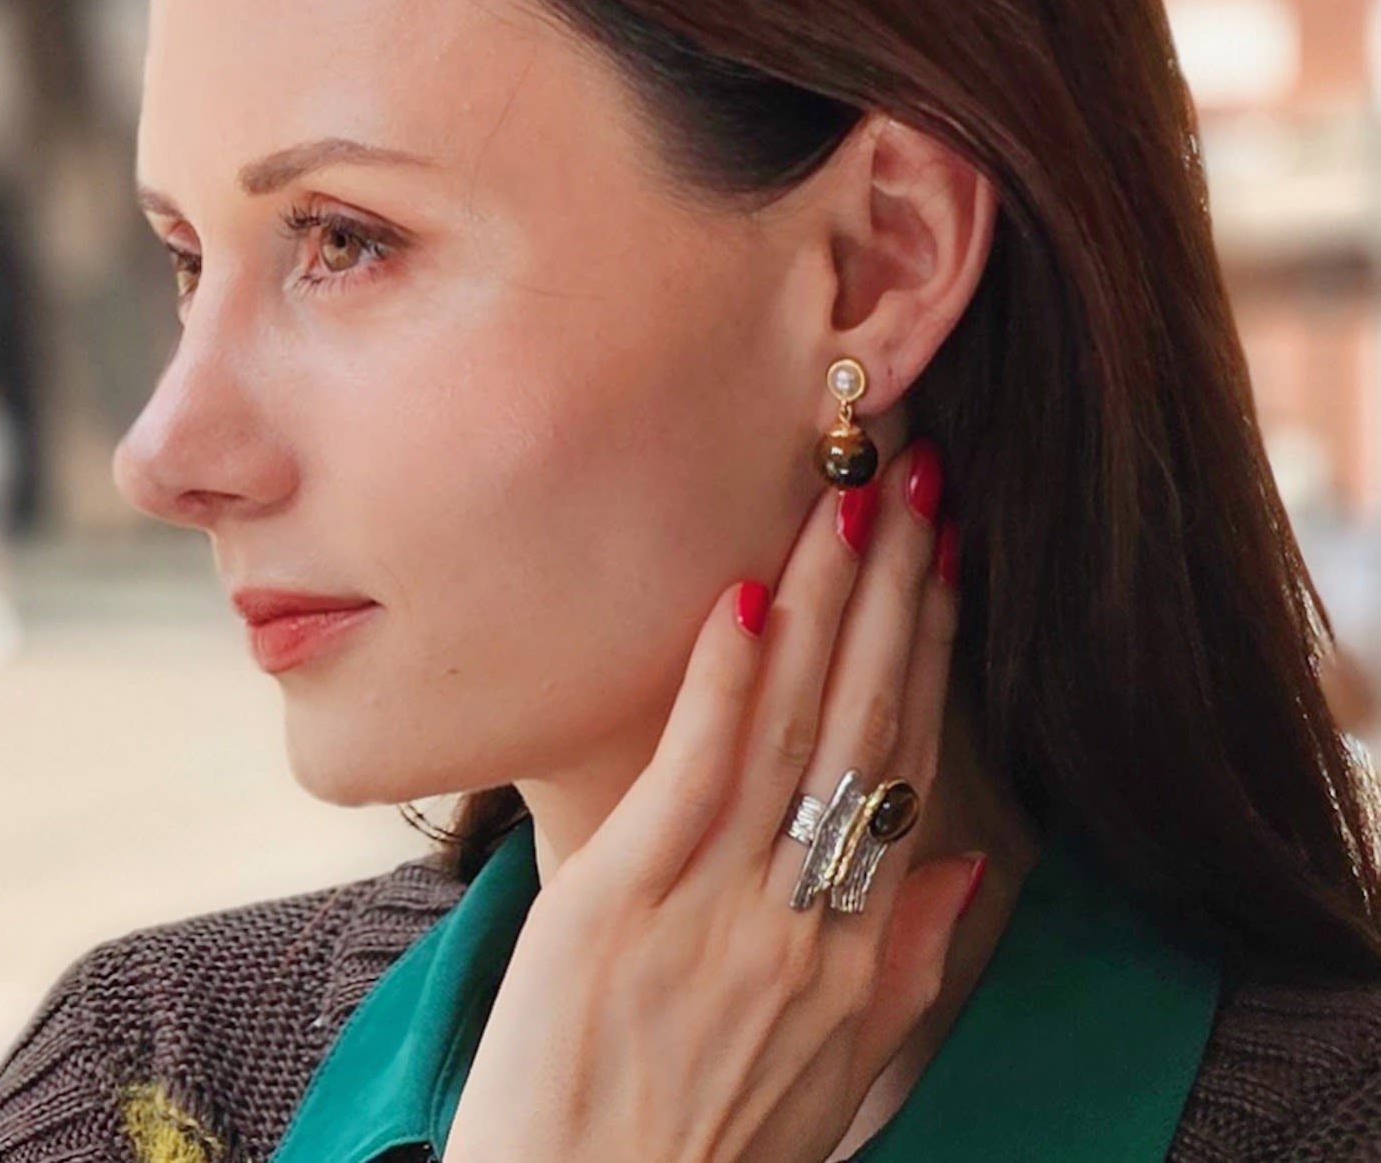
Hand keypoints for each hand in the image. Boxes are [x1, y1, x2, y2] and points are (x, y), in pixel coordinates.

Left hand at [443, 438, 978, 1162]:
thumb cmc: (705, 1152)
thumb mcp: (839, 1079)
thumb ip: (907, 963)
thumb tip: (961, 861)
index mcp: (857, 951)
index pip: (909, 764)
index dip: (933, 651)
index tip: (952, 560)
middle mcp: (804, 917)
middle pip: (866, 722)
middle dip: (899, 592)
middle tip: (922, 483)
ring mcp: (712, 907)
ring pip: (790, 728)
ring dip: (826, 604)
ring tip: (853, 501)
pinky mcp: (617, 903)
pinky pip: (687, 775)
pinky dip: (723, 684)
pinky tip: (746, 598)